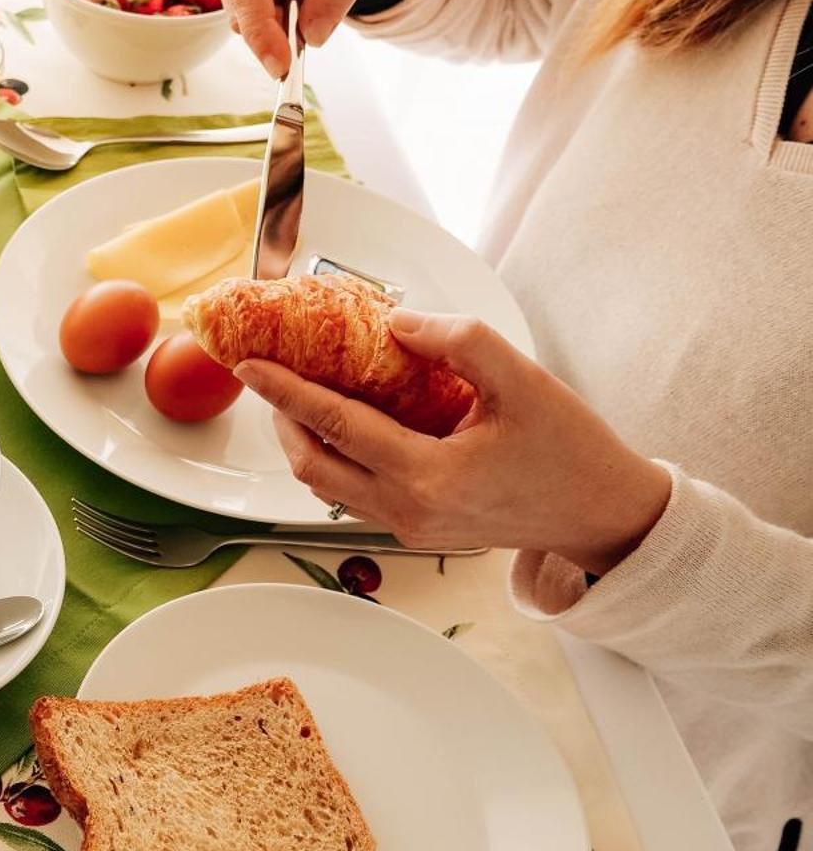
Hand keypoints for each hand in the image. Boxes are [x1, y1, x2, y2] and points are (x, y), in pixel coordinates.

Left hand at [234, 311, 671, 574]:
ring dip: (305, 439)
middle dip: (282, 419)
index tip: (249, 364)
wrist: (602, 513)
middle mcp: (408, 510)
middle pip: (312, 466)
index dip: (285, 391)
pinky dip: (336, 455)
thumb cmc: (571, 450)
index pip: (336, 425)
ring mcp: (408, 526)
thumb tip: (396, 322)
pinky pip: (354, 492)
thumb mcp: (523, 380)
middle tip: (271, 375)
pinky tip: (346, 419)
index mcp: (430, 477)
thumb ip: (459, 342)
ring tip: (302, 393)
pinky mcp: (415, 528)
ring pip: (326, 486)